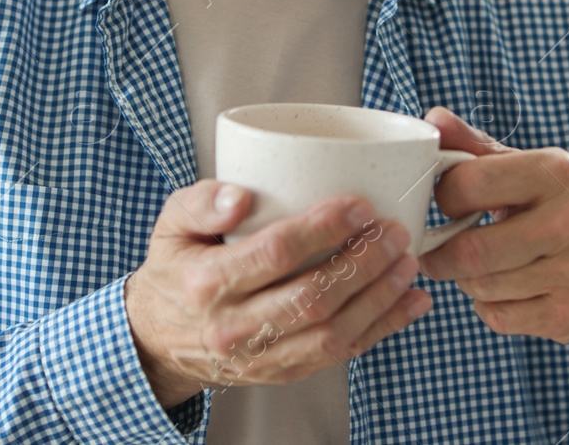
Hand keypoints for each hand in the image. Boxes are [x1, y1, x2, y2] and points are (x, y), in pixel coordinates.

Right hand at [124, 179, 432, 407]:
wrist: (158, 337)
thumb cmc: (175, 267)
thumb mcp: (170, 223)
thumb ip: (201, 201)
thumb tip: (241, 195)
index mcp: (207, 283)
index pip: (273, 254)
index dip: (322, 229)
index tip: (359, 205)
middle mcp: (233, 328)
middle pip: (312, 298)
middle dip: (362, 263)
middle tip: (394, 231)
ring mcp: (259, 358)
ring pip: (331, 334)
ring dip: (378, 299)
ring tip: (408, 262)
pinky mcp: (280, 373)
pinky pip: (337, 356)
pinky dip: (381, 329)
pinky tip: (409, 303)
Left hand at [415, 107, 568, 351]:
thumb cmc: (565, 205)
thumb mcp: (530, 167)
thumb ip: (476, 146)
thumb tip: (433, 119)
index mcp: (554, 172)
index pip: (469, 184)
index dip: (443, 198)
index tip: (445, 204)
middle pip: (472, 251)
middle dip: (440, 255)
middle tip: (435, 251)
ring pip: (481, 288)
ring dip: (466, 280)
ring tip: (478, 266)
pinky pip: (498, 318)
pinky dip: (488, 306)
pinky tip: (505, 289)